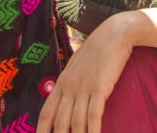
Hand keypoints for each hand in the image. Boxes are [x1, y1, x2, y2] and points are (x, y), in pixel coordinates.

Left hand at [37, 14, 136, 132]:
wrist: (113, 34)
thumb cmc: (97, 50)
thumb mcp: (77, 66)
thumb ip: (70, 83)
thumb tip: (66, 101)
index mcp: (61, 83)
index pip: (46, 114)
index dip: (42, 132)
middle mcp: (69, 88)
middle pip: (60, 123)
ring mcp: (84, 88)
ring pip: (77, 123)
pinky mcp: (100, 88)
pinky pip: (94, 115)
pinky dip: (93, 131)